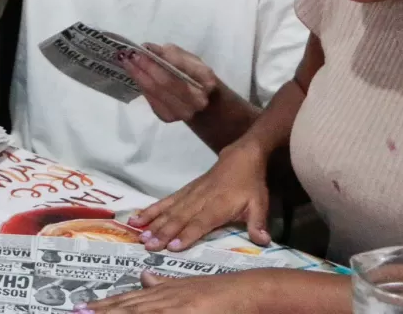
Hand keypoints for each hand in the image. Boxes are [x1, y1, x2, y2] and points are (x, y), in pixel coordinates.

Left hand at [89, 269, 267, 313]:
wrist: (244, 291)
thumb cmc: (217, 293)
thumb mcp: (185, 287)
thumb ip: (162, 284)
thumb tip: (143, 276)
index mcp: (161, 292)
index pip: (126, 300)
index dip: (103, 305)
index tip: (81, 308)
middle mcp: (162, 298)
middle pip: (126, 306)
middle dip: (101, 311)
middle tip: (76, 312)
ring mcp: (172, 306)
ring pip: (137, 312)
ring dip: (115, 313)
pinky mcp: (184, 312)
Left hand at [121, 44, 218, 122]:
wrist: (202, 103)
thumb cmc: (195, 76)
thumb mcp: (190, 60)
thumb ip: (171, 53)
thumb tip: (148, 47)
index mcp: (206, 80)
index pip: (181, 67)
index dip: (161, 58)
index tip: (142, 49)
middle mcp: (197, 99)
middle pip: (166, 82)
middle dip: (146, 67)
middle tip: (130, 55)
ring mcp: (183, 112)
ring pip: (156, 92)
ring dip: (139, 76)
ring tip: (127, 63)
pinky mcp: (169, 118)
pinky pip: (151, 100)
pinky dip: (141, 86)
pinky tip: (134, 75)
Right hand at [130, 141, 270, 250]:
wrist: (241, 157)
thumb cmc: (250, 183)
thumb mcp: (260, 203)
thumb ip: (258, 223)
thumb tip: (263, 242)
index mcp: (218, 205)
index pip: (201, 222)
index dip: (187, 234)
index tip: (173, 246)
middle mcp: (201, 199)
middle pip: (179, 218)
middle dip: (163, 232)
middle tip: (148, 245)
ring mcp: (190, 194)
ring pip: (169, 209)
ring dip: (153, 222)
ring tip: (138, 233)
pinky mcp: (185, 190)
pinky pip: (166, 201)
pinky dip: (152, 209)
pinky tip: (139, 217)